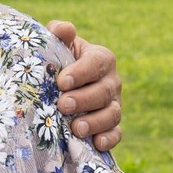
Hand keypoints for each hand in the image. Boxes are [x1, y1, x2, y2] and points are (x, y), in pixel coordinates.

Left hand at [48, 23, 120, 151]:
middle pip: (104, 91)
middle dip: (84, 99)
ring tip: (76, 128)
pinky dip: (109, 139)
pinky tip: (96, 144)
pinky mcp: (111, 126)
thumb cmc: (56, 62)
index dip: (81, 72)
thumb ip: (58, 34)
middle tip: (62, 105)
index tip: (61, 82)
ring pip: (112, 114)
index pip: (97, 63)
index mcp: (100, 59)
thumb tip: (64, 29)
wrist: (57, 86)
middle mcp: (111, 82)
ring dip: (96, 122)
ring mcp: (113, 104)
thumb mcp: (56, 46)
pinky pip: (116, 133)